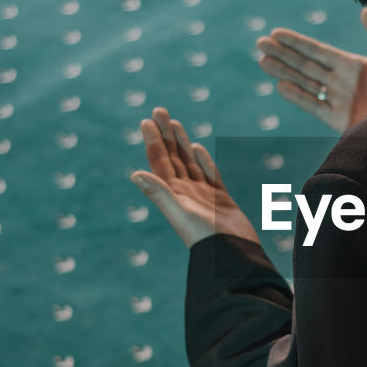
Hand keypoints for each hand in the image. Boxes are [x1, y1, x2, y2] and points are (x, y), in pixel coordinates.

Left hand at [131, 107, 259, 248]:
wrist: (231, 255)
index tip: (147, 120)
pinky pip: (209, 174)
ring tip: (174, 124)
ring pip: (189, 162)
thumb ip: (159, 193)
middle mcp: (185, 192)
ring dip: (181, 143)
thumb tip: (135, 174)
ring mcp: (203, 194)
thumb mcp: (179, 213)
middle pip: (172, 156)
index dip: (153, 140)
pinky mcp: (221, 199)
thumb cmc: (205, 237)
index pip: (159, 161)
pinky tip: (197, 148)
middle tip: (159, 111)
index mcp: (173, 193)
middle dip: (165, 134)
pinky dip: (203, 160)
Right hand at [255, 6, 366, 132]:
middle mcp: (343, 83)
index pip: (318, 52)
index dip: (296, 42)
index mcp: (353, 66)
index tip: (276, 33)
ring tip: (262, 62)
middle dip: (282, 55)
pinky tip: (282, 86)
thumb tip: (365, 11)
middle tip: (259, 44)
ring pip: (305, 84)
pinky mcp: (342, 121)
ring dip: (284, 73)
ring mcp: (340, 102)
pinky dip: (300, 97)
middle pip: (306, 66)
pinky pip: (317, 107)